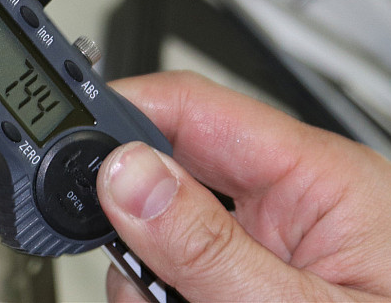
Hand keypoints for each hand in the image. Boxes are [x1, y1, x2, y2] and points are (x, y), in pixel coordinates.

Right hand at [98, 71, 390, 301]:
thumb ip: (212, 245)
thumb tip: (128, 175)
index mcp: (323, 177)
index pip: (200, 106)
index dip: (126, 111)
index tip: (67, 136)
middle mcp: (295, 204)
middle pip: (173, 172)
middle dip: (136, 220)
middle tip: (134, 269)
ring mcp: (273, 250)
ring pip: (166, 233)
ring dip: (150, 274)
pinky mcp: (258, 285)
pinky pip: (184, 274)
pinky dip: (164, 294)